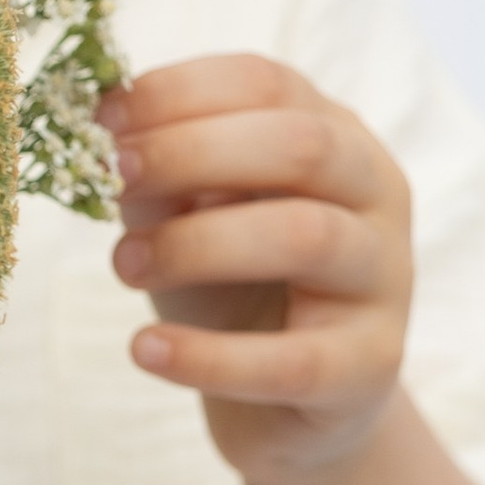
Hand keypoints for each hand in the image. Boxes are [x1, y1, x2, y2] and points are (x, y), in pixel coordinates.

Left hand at [102, 56, 413, 484]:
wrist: (289, 400)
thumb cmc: (234, 280)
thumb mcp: (190, 211)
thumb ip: (159, 169)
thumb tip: (100, 132)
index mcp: (334, 132)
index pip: (267, 83)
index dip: (181, 92)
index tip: (104, 116)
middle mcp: (376, 193)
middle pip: (302, 146)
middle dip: (193, 152)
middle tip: (114, 175)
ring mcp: (385, 279)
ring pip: (306, 236)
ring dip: (196, 244)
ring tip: (123, 264)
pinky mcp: (370, 366)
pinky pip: (292, 360)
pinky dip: (209, 356)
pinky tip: (146, 349)